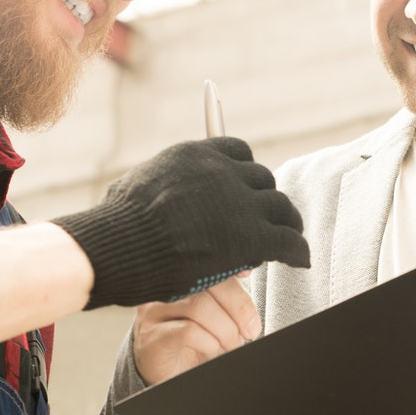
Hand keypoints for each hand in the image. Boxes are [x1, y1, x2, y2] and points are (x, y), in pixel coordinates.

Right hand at [53, 137, 309, 308]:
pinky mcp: (251, 235)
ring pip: (281, 208)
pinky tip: (300, 262)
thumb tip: (176, 200)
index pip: (238, 152)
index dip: (246, 175)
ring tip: (291, 239)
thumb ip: (164, 188)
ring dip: (287, 224)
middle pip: (262, 180)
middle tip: (270, 221)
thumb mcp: (137, 188)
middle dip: (265, 202)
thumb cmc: (115, 226)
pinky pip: (288, 241)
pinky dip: (298, 252)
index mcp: (194, 155)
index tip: (248, 190)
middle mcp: (221, 171)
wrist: (117, 245)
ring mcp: (239, 201)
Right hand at [132, 275, 259, 384]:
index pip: (207, 264)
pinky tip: (212, 350)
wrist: (169, 374)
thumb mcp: (214, 314)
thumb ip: (225, 293)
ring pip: (199, 307)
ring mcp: (154, 314)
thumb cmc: (193, 342)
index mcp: (177, 278)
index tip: (248, 277)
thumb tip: (246, 271)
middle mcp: (162, 291)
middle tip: (249, 330)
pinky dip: (210, 343)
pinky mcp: (153, 339)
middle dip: (238, 307)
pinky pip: (189, 331)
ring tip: (230, 344)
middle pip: (205, 283)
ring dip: (226, 330)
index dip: (231, 270)